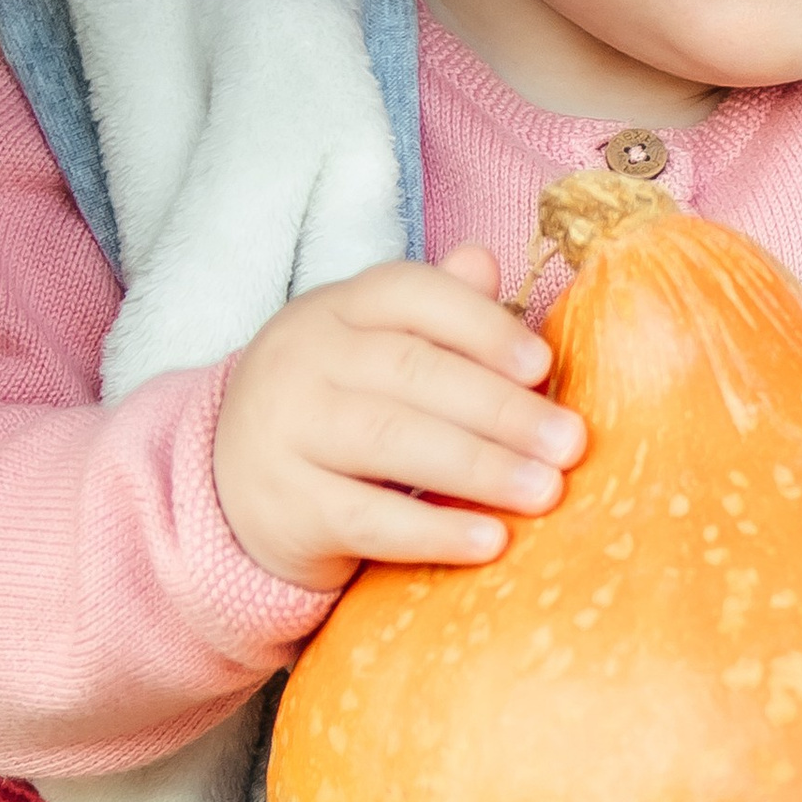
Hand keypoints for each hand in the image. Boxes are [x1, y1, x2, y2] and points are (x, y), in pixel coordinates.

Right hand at [212, 242, 582, 586]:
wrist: (231, 483)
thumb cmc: (332, 407)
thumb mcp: (371, 347)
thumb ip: (434, 311)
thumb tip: (487, 260)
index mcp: (334, 309)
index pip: (409, 294)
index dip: (481, 325)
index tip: (542, 366)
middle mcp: (301, 358)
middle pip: (410, 371)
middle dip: (500, 408)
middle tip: (570, 443)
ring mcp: (283, 431)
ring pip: (391, 440)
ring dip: (480, 467)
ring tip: (546, 491)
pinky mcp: (283, 506)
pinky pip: (366, 519)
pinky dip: (434, 531)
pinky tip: (490, 541)